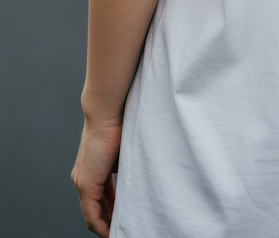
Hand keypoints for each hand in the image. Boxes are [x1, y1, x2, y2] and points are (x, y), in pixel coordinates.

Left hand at [71, 117, 121, 235]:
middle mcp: (82, 179)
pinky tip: (112, 231)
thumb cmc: (119, 126)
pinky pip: (92, 215)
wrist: (108, 112)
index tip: (125, 218)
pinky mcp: (86, 184)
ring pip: (92, 215)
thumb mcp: (123, 155)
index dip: (112, 211)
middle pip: (95, 210)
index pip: (100, 199)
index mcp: (91, 171)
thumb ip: (124, 170)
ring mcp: (82, 182)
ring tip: (120, 231)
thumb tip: (137, 182)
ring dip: (106, 226)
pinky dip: (102, 225)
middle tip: (124, 228)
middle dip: (110, 222)